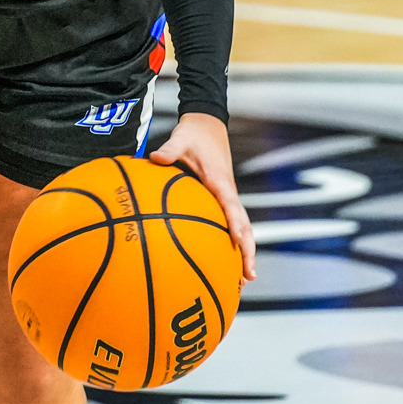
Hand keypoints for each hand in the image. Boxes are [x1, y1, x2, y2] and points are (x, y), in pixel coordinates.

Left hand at [148, 113, 257, 283]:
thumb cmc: (194, 133)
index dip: (236, 227)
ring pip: (240, 228)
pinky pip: (229, 223)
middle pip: (244, 226)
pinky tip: (222, 259)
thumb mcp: (180, 139)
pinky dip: (232, 242)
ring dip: (244, 252)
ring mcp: (227, 197)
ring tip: (242, 280)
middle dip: (248, 251)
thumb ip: (169, 150)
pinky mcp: (222, 198)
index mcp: (221, 182)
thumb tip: (154, 158)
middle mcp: (228, 193)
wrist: (208, 124)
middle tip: (248, 276)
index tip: (238, 245)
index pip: (232, 208)